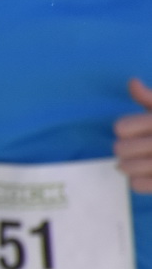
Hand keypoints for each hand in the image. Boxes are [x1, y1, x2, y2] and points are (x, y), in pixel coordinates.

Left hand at [115, 78, 151, 193]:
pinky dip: (138, 181)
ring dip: (129, 165)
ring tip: (140, 161)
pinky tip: (148, 174)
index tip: (134, 131)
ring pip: (126, 167)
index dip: (125, 129)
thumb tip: (132, 82)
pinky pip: (137, 185)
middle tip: (135, 149)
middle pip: (120, 148)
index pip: (121, 127)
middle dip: (125, 149)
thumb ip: (149, 97)